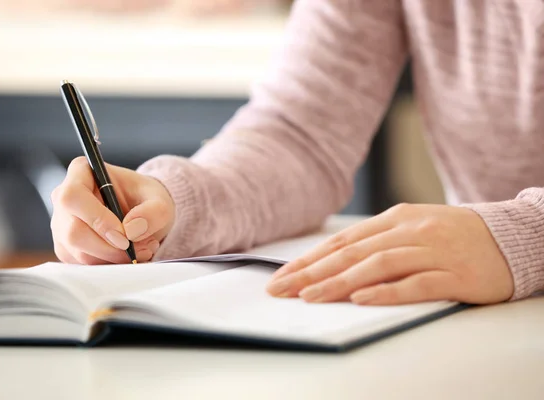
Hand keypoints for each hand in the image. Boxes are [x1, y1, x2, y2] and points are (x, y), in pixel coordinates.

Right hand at [50, 157, 174, 263]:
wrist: (142, 213)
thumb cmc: (145, 198)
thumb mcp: (160, 200)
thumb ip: (153, 211)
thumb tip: (132, 229)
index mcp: (81, 172)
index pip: (73, 196)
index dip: (97, 219)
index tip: (124, 235)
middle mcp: (64, 197)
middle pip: (73, 232)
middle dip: (110, 248)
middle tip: (137, 248)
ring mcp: (61, 224)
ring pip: (79, 253)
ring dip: (115, 258)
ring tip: (141, 249)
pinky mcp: (66, 248)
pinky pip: (84, 265)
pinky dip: (110, 265)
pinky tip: (128, 255)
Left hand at [266, 204, 513, 304]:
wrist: (511, 237)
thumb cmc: (452, 236)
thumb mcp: (412, 228)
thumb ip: (377, 241)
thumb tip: (332, 261)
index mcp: (396, 219)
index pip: (342, 240)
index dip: (309, 259)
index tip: (281, 276)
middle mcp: (410, 231)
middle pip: (352, 252)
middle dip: (312, 272)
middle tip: (282, 289)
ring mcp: (433, 251)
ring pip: (378, 265)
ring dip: (340, 282)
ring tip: (310, 297)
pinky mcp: (456, 275)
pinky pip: (417, 283)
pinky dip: (387, 291)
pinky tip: (362, 299)